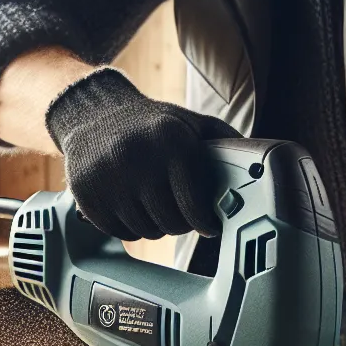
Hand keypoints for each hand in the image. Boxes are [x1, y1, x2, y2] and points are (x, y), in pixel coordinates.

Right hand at [44, 68, 239, 239]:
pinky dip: (128, 227)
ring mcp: (107, 178)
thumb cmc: (152, 124)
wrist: (95, 113)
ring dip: (154, 226)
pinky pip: (118, 232)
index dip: (204, 222)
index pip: (194, 207)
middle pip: (170, 224)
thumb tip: (260, 160)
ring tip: (154, 204)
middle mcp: (137, 159)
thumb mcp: (192, 123)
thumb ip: (226, 141)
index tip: (208, 226)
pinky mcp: (85, 193)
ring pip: (144, 232)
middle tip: (180, 213)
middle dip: (180, 223)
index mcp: (171, 142)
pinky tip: (131, 206)